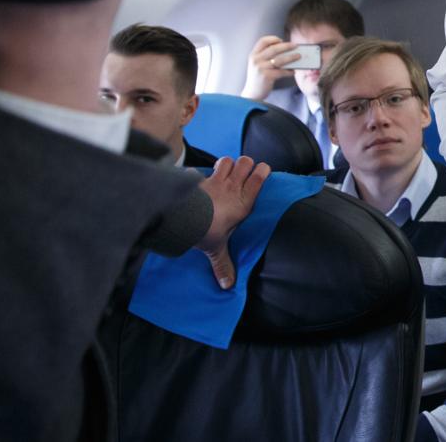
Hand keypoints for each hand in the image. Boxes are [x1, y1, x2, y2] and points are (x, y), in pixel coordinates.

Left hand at [195, 155, 270, 289]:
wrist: (182, 218)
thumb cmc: (206, 230)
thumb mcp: (216, 249)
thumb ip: (223, 264)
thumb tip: (228, 284)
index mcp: (243, 201)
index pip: (261, 175)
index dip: (263, 170)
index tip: (261, 174)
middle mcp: (232, 187)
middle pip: (246, 161)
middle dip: (245, 165)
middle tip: (241, 175)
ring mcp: (215, 180)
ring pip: (228, 160)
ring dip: (226, 165)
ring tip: (224, 174)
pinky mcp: (198, 179)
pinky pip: (201, 170)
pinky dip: (200, 173)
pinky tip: (198, 181)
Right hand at [240, 35, 297, 98]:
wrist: (252, 94)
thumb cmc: (258, 77)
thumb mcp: (257, 64)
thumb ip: (266, 56)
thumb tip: (285, 50)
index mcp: (253, 55)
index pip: (262, 41)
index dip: (273, 39)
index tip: (281, 40)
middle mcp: (256, 60)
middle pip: (273, 48)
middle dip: (286, 46)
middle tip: (295, 45)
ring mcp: (261, 68)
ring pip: (280, 60)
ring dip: (291, 57)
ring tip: (299, 56)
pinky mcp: (267, 76)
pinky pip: (282, 71)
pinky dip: (289, 71)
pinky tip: (293, 71)